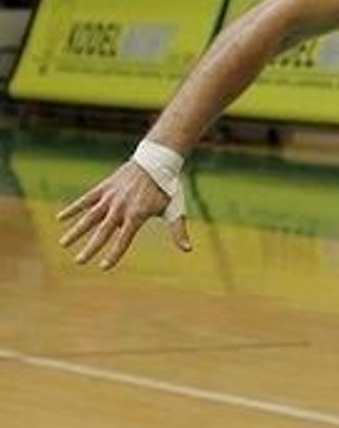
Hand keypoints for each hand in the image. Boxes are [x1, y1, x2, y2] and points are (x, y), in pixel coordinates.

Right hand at [57, 161, 191, 269]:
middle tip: (78, 262)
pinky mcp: (104, 188)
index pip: (123, 239)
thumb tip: (188, 249)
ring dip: (76, 230)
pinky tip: (60, 218)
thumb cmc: (167, 188)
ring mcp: (110, 197)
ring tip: (63, 244)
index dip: (113, 254)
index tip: (103, 267)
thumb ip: (177, 230)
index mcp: (137, 215)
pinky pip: (86, 199)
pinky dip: (73, 208)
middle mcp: (121, 207)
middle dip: (90, 248)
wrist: (156, 161)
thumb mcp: (174, 209)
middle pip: (103, 231)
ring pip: (89, 216)